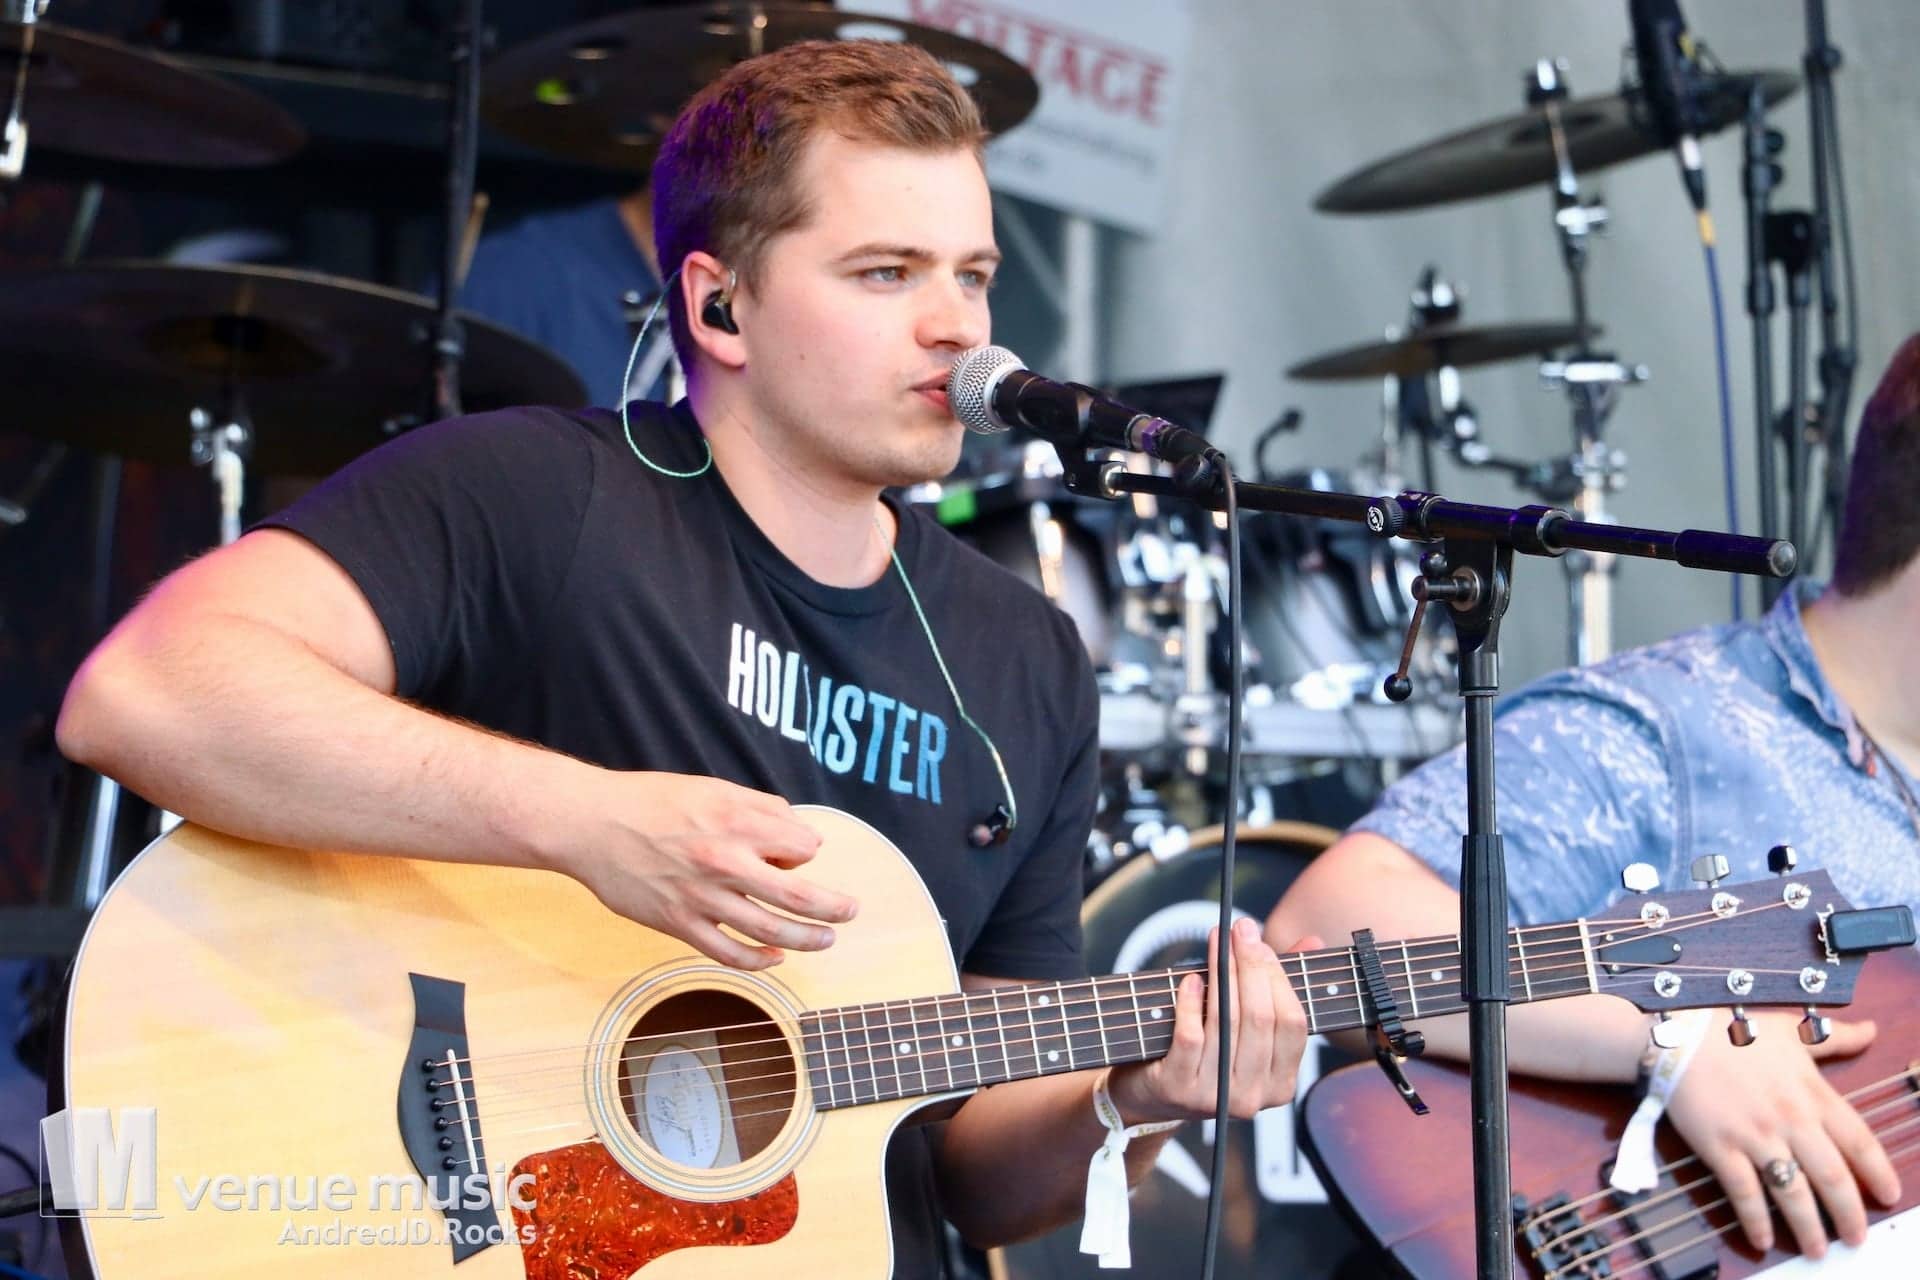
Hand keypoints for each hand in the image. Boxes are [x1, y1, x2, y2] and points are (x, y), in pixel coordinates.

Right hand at [563, 772, 857, 969]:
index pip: (803, 848)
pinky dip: (759, 960)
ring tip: (825, 939)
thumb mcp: (713, 788)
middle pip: (799, 897)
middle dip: (834, 908)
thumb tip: (799, 835)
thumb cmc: (652, 802)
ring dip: (807, 939)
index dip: (807, 851)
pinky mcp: (680, 924)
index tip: (797, 855)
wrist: (592, 824)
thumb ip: (760, 809)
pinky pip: (729, 953)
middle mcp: (726, 862)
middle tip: (851, 911)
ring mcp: (703, 897)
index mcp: (738, 823)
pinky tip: (774, 957)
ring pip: (770, 931)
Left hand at [1107, 918, 1316, 1124]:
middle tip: (1239, 930)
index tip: (1259, 940)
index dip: (1277, 976)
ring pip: (1226, 1023)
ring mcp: (1217, 1097)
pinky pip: (1191, 1036)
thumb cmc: (1207, 1050)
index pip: (1292, 1022)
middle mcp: (1254, 1097)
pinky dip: (1191, 1003)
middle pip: (1260, 1018)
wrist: (1152, 1094)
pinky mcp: (1180, 1089)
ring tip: (1216, 942)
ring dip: (1220, 973)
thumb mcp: (1245, 1024)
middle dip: (1250, 965)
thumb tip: (1312, 941)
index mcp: (1281, 1084)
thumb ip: (1279, 985)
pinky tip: (1191, 980)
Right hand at [1667, 1010, 1900, 1257]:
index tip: (1889, 1196)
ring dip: (1808, 1227)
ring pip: (1792, 1191)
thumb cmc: (1733, 1031)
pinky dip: (1755, 1219)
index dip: (1878, 1172)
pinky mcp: (1719, 1147)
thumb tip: (1871, 1030)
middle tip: (1856, 1238)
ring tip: (1817, 1250)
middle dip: (1848, 1214)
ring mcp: (1754, 1136)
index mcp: (1811, 1092)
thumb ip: (1834, 1037)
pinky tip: (1763, 1239)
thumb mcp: (1789, 1029)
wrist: (1675, 1036)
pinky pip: (1743, 1192)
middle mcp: (1790, 1119)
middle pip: (1832, 1176)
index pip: (1858, 1140)